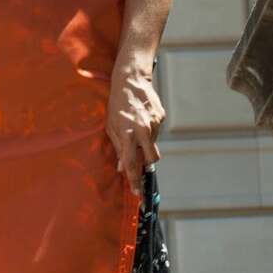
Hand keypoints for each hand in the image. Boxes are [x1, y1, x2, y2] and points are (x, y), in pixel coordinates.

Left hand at [107, 62, 164, 195]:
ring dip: (145, 144)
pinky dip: (149, 132)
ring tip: (135, 130)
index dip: (135, 180)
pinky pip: (156, 132)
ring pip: (153, 144)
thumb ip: (119, 148)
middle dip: (146, 164)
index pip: (132, 163)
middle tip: (140, 160)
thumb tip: (122, 168)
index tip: (138, 192)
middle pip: (151, 159)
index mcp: (128, 133)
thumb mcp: (111, 127)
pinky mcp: (161, 117)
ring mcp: (155, 123)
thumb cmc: (116, 105)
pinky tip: (141, 120)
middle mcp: (143, 129)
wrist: (130, 80)